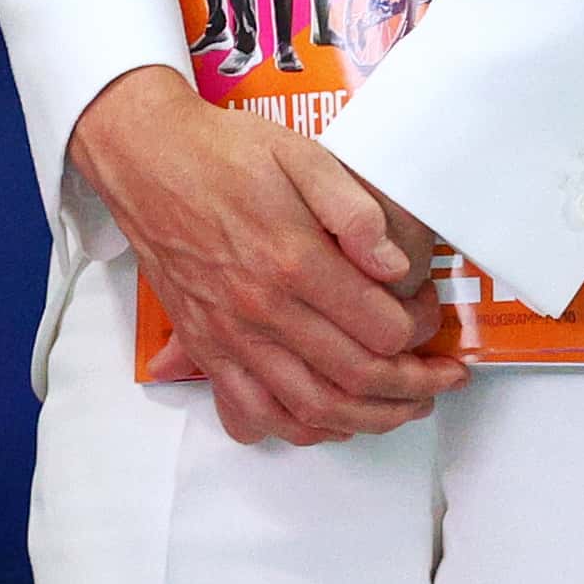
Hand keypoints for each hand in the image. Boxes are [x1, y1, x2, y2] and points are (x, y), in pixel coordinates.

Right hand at [69, 68, 458, 447]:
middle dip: (415, 386)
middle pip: (358, 378)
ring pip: (313, 409)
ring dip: (370, 420)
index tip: (427, 312)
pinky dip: (297, 430)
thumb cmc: (221, 153)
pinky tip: (328, 420)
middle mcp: (261, 308)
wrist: (144, 156)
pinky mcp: (204, 346)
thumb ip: (354, 209)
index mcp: (292, 260)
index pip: (383, 329)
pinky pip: (253, 414)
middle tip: (439, 375)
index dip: (422, 329)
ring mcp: (229, 335)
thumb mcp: (300, 154)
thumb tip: (395, 267)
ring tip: (402, 408)